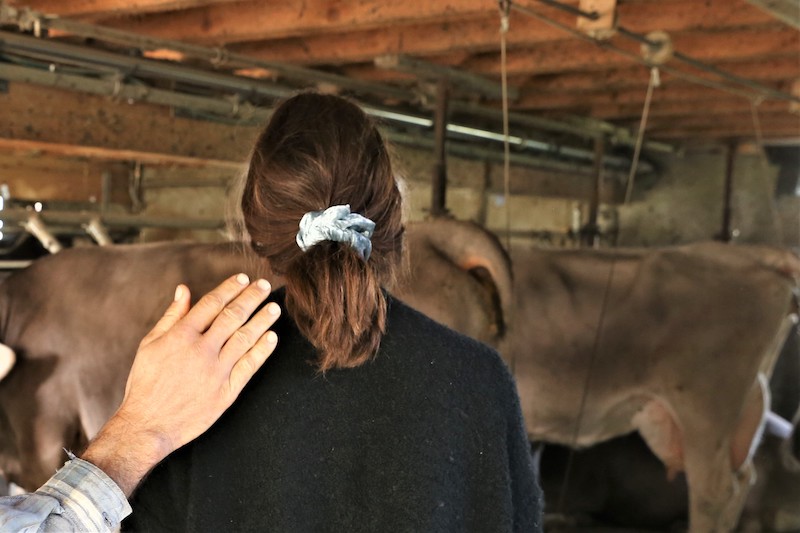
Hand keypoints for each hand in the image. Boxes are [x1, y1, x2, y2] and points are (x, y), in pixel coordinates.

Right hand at [82, 274, 279, 494]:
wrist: (148, 425)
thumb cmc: (145, 383)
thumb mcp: (150, 345)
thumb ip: (171, 316)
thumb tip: (184, 290)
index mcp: (181, 335)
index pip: (212, 303)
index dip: (230, 288)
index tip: (244, 279)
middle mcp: (201, 350)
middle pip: (233, 316)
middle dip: (251, 298)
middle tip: (265, 286)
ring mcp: (216, 371)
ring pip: (245, 338)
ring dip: (262, 320)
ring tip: (274, 308)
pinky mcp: (226, 392)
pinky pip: (249, 366)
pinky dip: (262, 350)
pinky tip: (272, 337)